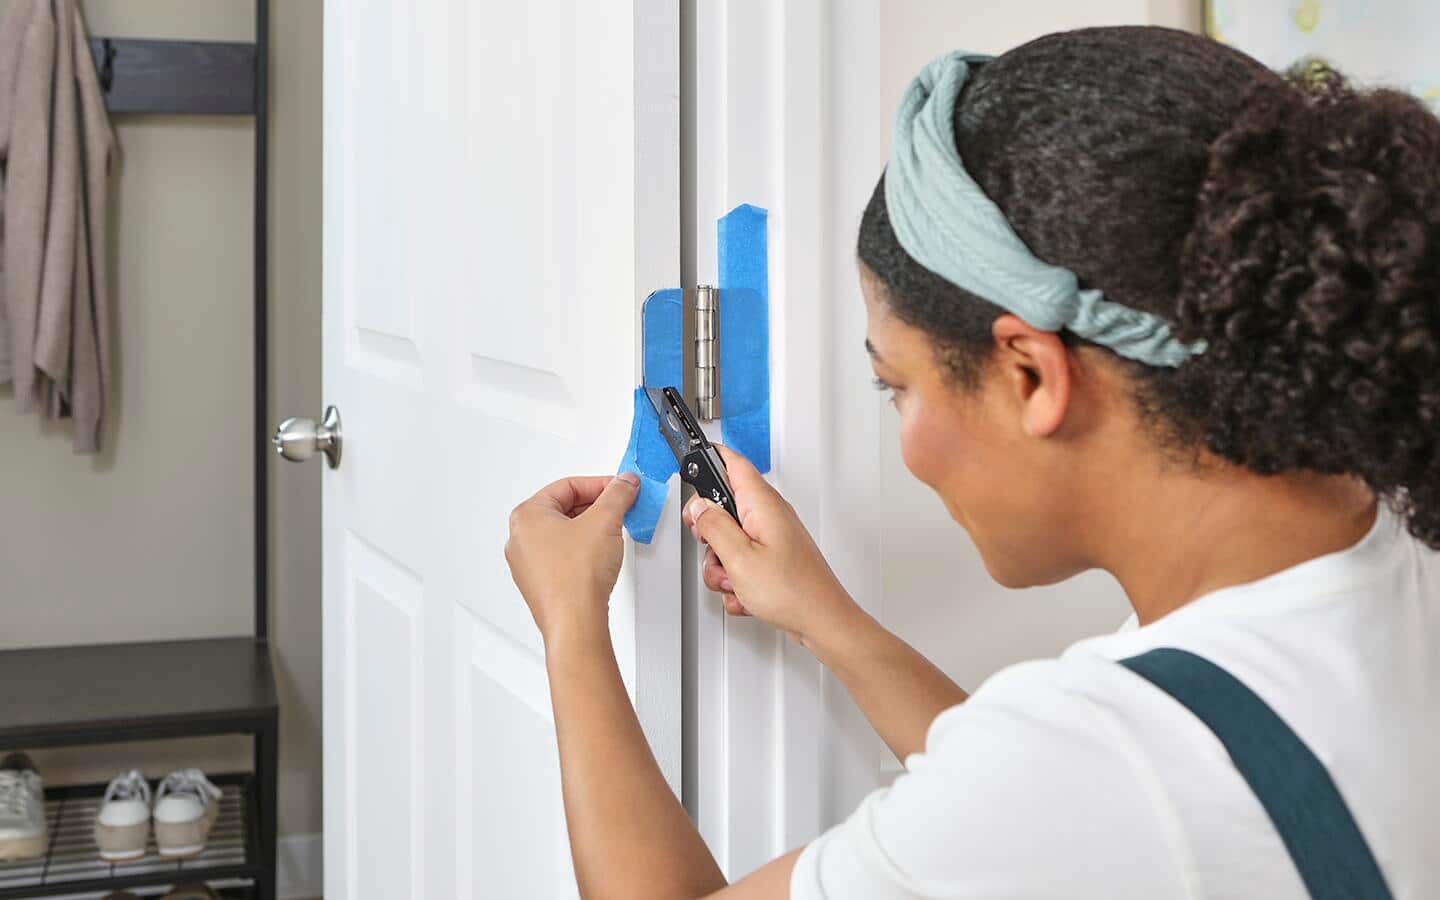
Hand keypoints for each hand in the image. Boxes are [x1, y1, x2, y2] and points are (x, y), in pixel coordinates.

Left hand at [505, 472, 640, 644]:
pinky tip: (601, 556)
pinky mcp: (541, 584)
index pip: (567, 486)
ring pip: (564, 534)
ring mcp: (528, 564)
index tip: (620, 487)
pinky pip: (564, 556)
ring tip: (613, 531)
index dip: (599, 484)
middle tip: (620, 506)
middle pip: (564, 509)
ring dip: (591, 528)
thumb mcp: (605, 521)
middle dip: (596, 506)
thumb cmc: (575, 577)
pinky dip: (583, 550)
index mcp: (526, 516)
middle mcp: (520, 539)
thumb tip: (624, 483)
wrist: (575, 621)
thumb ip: (617, 494)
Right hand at [684, 447, 857, 647]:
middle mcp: (769, 516)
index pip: (732, 462)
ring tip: (736, 581)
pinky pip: (741, 565)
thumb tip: (698, 507)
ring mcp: (771, 539)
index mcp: (762, 504)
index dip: (708, 459)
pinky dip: (738, 583)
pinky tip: (748, 595)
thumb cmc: (794, 591)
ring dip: (723, 567)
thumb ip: (713, 526)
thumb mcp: (739, 557)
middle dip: (709, 534)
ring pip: (728, 542)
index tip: (689, 469)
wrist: (822, 622)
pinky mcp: (772, 561)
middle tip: (713, 549)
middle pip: (723, 508)